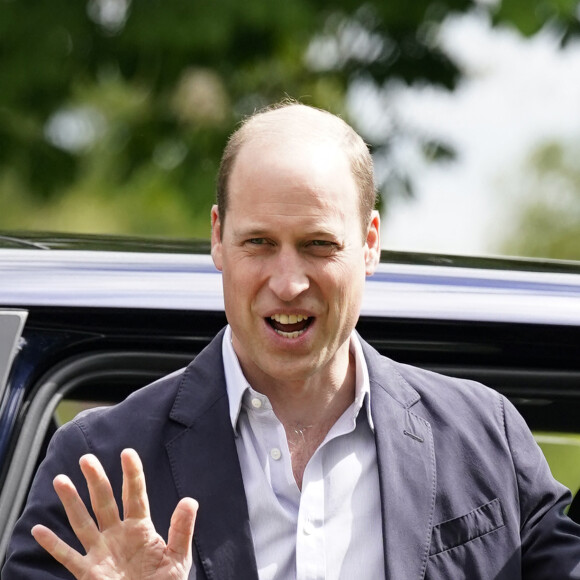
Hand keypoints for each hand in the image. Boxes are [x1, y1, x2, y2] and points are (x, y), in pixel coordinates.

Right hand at [31, 448, 197, 579]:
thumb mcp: (178, 558)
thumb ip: (182, 530)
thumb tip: (190, 500)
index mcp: (141, 529)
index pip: (135, 495)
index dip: (132, 474)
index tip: (128, 452)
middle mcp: (118, 535)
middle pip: (104, 502)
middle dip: (96, 480)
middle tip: (87, 459)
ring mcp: (101, 553)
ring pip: (82, 522)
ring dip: (71, 502)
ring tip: (60, 480)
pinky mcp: (89, 574)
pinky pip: (67, 557)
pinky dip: (53, 545)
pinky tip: (39, 530)